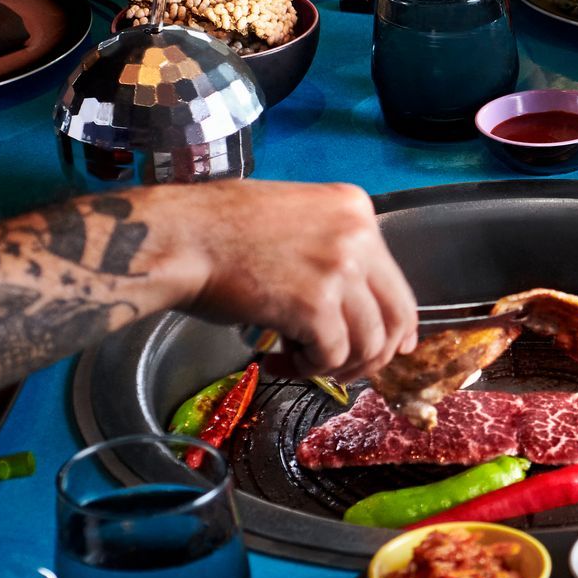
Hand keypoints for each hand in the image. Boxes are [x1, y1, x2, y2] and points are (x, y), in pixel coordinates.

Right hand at [149, 182, 418, 380]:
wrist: (180, 236)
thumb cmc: (219, 228)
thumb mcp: (294, 217)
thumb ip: (331, 248)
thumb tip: (354, 299)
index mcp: (355, 208)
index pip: (395, 279)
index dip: (395, 323)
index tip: (390, 346)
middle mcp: (358, 235)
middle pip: (396, 315)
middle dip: (377, 354)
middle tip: (349, 370)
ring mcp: (341, 269)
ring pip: (369, 342)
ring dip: (338, 365)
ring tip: (303, 365)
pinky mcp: (316, 304)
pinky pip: (332, 355)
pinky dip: (309, 368)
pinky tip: (279, 360)